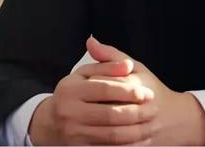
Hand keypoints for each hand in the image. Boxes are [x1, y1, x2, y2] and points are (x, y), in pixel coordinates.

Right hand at [28, 39, 157, 144]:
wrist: (51, 123)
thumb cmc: (75, 92)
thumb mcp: (86, 73)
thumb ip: (108, 65)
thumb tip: (128, 64)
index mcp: (70, 89)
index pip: (105, 89)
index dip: (128, 91)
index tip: (146, 93)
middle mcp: (68, 113)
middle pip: (110, 114)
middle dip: (136, 113)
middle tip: (153, 109)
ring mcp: (72, 134)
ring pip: (111, 135)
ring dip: (134, 131)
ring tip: (149, 124)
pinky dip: (125, 145)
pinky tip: (138, 139)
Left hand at [86, 37, 204, 145]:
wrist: (176, 118)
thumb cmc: (152, 90)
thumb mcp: (137, 68)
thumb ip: (111, 55)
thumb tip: (90, 41)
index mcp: (136, 85)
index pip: (103, 84)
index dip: (90, 85)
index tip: (82, 84)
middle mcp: (139, 107)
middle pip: (104, 108)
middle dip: (89, 108)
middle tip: (80, 106)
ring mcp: (140, 129)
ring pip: (108, 131)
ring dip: (93, 128)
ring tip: (83, 122)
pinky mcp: (139, 144)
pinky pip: (115, 146)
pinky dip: (103, 143)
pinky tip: (93, 137)